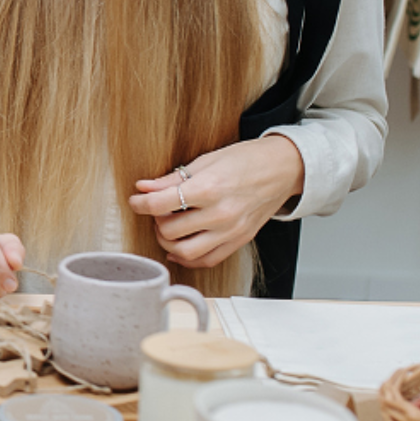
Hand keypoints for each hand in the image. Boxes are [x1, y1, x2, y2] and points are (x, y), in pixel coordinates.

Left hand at [127, 136, 303, 269]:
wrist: (283, 169)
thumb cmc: (246, 160)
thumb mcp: (206, 161)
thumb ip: (173, 179)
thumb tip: (144, 187)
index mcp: (209, 188)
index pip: (161, 204)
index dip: (140, 203)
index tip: (136, 200)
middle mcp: (220, 214)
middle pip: (169, 230)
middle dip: (155, 221)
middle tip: (157, 210)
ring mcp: (231, 232)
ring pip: (185, 252)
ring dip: (168, 242)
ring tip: (167, 227)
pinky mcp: (239, 242)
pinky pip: (207, 260)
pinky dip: (188, 258)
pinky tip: (179, 247)